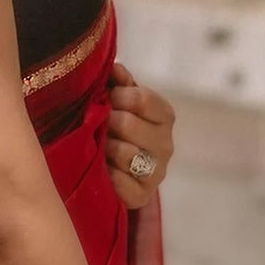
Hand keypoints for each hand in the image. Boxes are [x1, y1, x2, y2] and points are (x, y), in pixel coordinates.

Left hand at [106, 61, 174, 209]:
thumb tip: (115, 68)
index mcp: (164, 116)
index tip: (106, 98)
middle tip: (98, 124)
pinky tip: (100, 168)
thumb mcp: (121, 102)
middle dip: (107, 121)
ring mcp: (156, 172)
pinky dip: (105, 174)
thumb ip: (120, 84)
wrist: (118, 172)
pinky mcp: (141, 196)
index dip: (118, 96)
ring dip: (104, 147)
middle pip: (128, 124)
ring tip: (98, 146)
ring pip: (124, 152)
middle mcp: (166, 144)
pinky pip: (119, 182)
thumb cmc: (119, 129)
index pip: (142, 99)